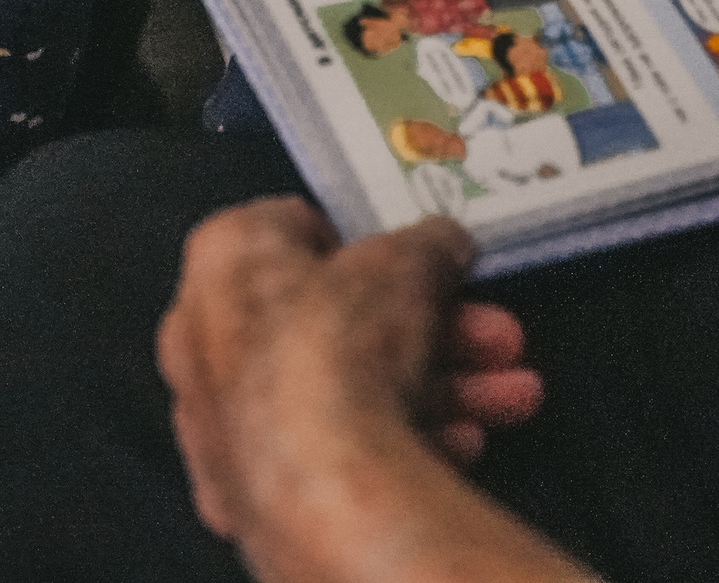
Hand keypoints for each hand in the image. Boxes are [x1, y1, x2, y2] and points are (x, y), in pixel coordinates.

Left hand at [159, 200, 568, 582]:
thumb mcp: (410, 259)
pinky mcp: (250, 486)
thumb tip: (444, 242)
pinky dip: (399, 440)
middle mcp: (207, 334)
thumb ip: (429, 244)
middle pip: (341, 321)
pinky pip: (335, 449)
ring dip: (440, 388)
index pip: (299, 231)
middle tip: (494, 336)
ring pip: (349, 389)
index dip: (372, 245)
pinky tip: (464, 442)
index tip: (423, 262)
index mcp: (224, 259)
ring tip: (510, 396)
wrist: (313, 471)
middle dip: (434, 329)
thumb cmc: (337, 341)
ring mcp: (225, 418)